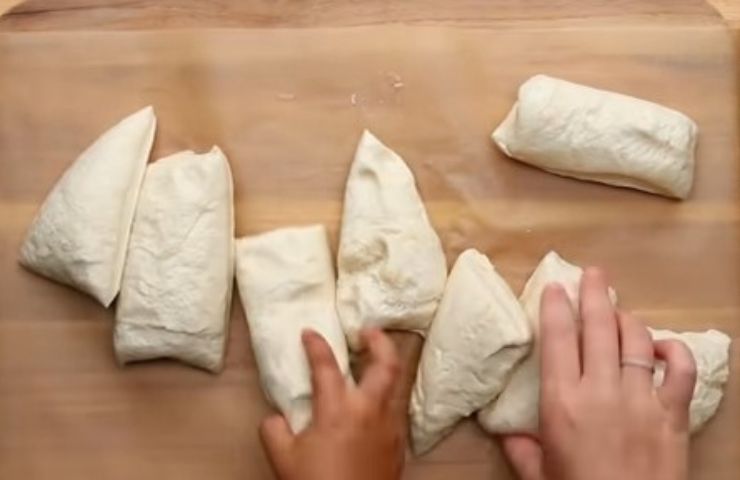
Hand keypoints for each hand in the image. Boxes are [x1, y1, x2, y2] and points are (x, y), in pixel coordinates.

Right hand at [260, 328, 404, 479]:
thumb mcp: (283, 459)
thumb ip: (274, 430)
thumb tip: (276, 418)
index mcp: (338, 410)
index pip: (326, 365)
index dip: (316, 344)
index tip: (309, 333)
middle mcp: (370, 411)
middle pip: (386, 364)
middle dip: (379, 341)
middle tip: (368, 331)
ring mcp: (390, 426)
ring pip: (397, 385)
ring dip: (388, 367)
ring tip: (374, 362)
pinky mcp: (399, 444)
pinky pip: (397, 410)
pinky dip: (387, 396)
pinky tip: (375, 404)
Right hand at [502, 268, 696, 479]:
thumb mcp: (540, 476)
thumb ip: (521, 450)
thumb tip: (506, 434)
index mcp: (562, 402)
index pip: (557, 339)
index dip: (556, 306)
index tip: (556, 287)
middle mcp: (601, 391)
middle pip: (599, 327)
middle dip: (594, 294)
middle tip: (593, 273)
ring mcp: (641, 400)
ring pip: (636, 340)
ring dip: (627, 318)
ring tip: (618, 309)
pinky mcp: (673, 414)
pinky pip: (679, 370)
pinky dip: (672, 352)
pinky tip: (660, 347)